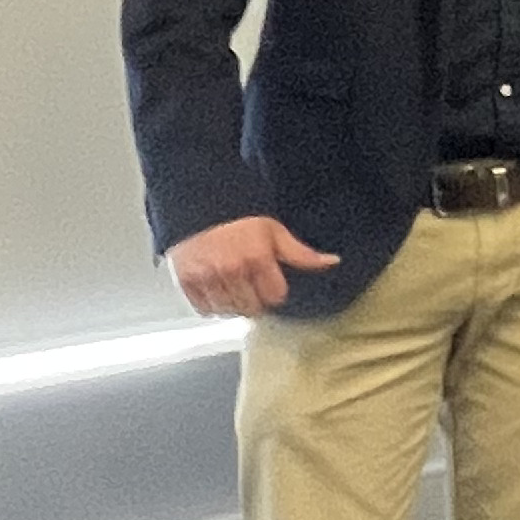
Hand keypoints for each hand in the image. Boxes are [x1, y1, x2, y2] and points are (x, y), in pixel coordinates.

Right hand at [166, 217, 339, 317]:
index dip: (275, 291)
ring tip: (234, 285)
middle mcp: (231, 270)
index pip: (276, 297)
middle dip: (255, 299)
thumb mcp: (276, 232)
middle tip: (250, 283)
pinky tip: (217, 289)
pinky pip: (206, 311)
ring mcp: (207, 278)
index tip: (269, 282)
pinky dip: (213, 305)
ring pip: (230, 312)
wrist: (200, 206)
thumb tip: (332, 261)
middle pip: (253, 309)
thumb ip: (302, 254)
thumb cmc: (239, 220)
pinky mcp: (187, 282)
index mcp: (257, 258)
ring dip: (235, 304)